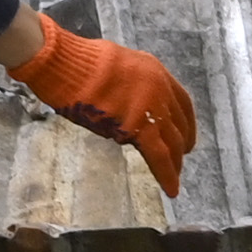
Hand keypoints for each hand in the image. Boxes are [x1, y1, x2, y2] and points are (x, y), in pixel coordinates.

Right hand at [0, 6, 195, 194]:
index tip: (184, 134)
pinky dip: (167, 174)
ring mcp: (151, 107)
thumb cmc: (77, 62)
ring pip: (172, 142)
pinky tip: (170, 189)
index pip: (181, 101)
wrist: (66, 64)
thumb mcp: (113, 63)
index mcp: (155, 70)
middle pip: (178, 123)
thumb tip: (123, 104)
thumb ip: (127, 83)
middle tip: (179, 158)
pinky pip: (159, 156)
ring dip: (175, 163)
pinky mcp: (138, 127)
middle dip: (181, 143)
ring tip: (174, 178)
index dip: (186, 122)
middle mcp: (160, 88)